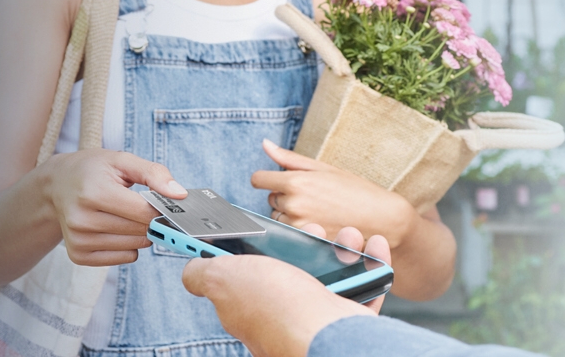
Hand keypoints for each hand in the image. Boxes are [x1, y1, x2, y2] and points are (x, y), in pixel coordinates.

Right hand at [37, 149, 186, 266]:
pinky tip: (114, 227)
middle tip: (139, 205)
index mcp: (94, 192)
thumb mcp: (121, 161)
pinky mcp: (79, 255)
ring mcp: (79, 240)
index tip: (163, 202)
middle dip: (149, 220)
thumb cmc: (92, 170)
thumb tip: (179, 195)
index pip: (144, 212)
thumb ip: (154, 174)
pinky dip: (127, 245)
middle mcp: (82, 219)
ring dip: (139, 233)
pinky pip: (124, 258)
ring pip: (135, 247)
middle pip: (141, 231)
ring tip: (122, 214)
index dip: (161, 208)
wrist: (56, 185)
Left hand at [181, 225, 391, 356]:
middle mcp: (285, 315)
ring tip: (349, 232)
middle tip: (314, 227)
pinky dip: (373, 263)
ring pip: (333, 276)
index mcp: (251, 307)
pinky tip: (373, 245)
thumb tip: (191, 269)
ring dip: (343, 247)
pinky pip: (366, 287)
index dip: (258, 249)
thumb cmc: (277, 307)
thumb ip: (202, 273)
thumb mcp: (224, 280)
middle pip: (296, 271)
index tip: (270, 227)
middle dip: (308, 242)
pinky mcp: (350, 320)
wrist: (327, 338)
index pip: (250, 276)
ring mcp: (319, 319)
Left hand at [252, 139, 418, 250]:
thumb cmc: (355, 190)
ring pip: (278, 217)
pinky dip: (297, 229)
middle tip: (313, 197)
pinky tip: (318, 224)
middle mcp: (293, 204)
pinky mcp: (305, 241)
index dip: (266, 179)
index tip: (277, 181)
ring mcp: (298, 225)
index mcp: (296, 181)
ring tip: (318, 211)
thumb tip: (264, 144)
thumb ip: (289, 158)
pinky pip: (288, 233)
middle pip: (270, 199)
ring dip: (289, 215)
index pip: (258, 179)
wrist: (381, 219)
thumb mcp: (324, 168)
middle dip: (284, 197)